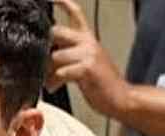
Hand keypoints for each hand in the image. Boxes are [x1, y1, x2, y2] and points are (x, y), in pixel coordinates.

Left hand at [48, 0, 127, 117]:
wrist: (121, 98)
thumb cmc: (102, 84)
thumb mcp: (86, 62)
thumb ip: (68, 54)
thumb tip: (46, 56)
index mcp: (88, 38)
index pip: (75, 13)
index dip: (62, 3)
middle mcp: (88, 42)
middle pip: (56, 32)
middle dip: (44, 48)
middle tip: (43, 64)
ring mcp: (89, 54)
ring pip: (55, 56)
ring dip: (47, 72)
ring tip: (49, 82)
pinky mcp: (87, 68)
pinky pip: (61, 72)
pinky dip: (54, 82)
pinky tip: (55, 87)